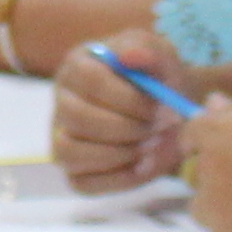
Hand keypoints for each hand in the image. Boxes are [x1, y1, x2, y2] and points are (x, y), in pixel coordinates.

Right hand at [52, 29, 195, 189]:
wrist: (169, 110)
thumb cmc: (158, 78)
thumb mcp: (160, 54)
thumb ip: (147, 49)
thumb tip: (129, 56)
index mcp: (77, 66)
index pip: (91, 81)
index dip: (128, 99)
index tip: (158, 107)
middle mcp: (62, 100)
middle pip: (78, 118)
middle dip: (125, 128)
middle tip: (154, 129)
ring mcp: (63, 136)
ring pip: (69, 152)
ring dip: (117, 154)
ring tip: (147, 146)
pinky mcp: (74, 169)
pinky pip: (81, 183)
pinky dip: (115, 179)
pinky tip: (141, 165)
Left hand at [172, 94, 231, 231]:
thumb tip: (211, 102)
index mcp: (218, 133)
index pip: (190, 135)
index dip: (206, 142)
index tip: (226, 151)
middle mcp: (207, 171)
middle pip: (195, 172)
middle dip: (215, 174)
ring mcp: (215, 211)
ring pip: (203, 207)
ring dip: (221, 206)